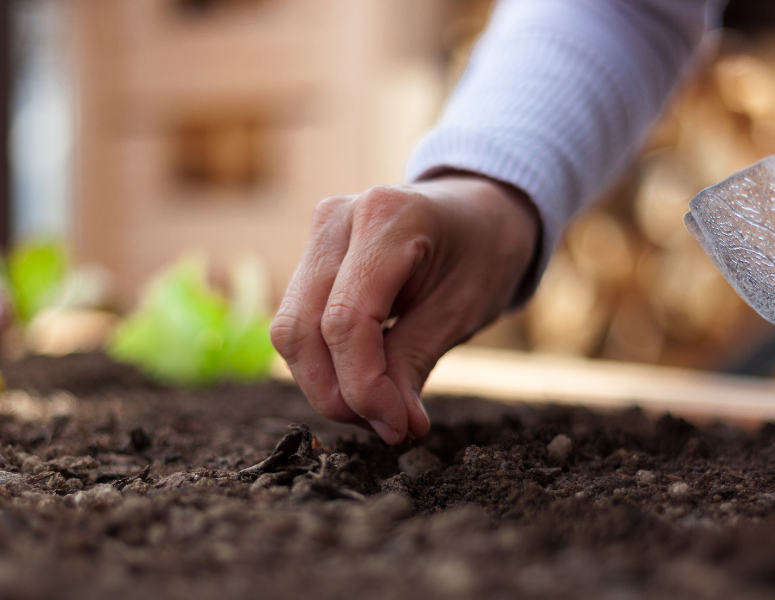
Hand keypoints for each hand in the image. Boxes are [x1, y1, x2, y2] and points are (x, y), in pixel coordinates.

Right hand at [270, 174, 539, 443]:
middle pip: (302, 328)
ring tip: (379, 408)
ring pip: (291, 329)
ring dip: (326, 384)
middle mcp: (338, 218)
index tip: (397, 428)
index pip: (345, 321)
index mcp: (386, 218)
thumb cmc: (483, 253)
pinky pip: (299, 322)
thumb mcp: (461, 311)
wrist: (481, 210)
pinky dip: (325, 363)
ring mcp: (318, 233)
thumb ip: (413, 364)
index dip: (363, 386)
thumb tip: (390, 427)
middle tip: (386, 427)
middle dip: (337, 393)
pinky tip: (364, 381)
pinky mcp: (312, 254)